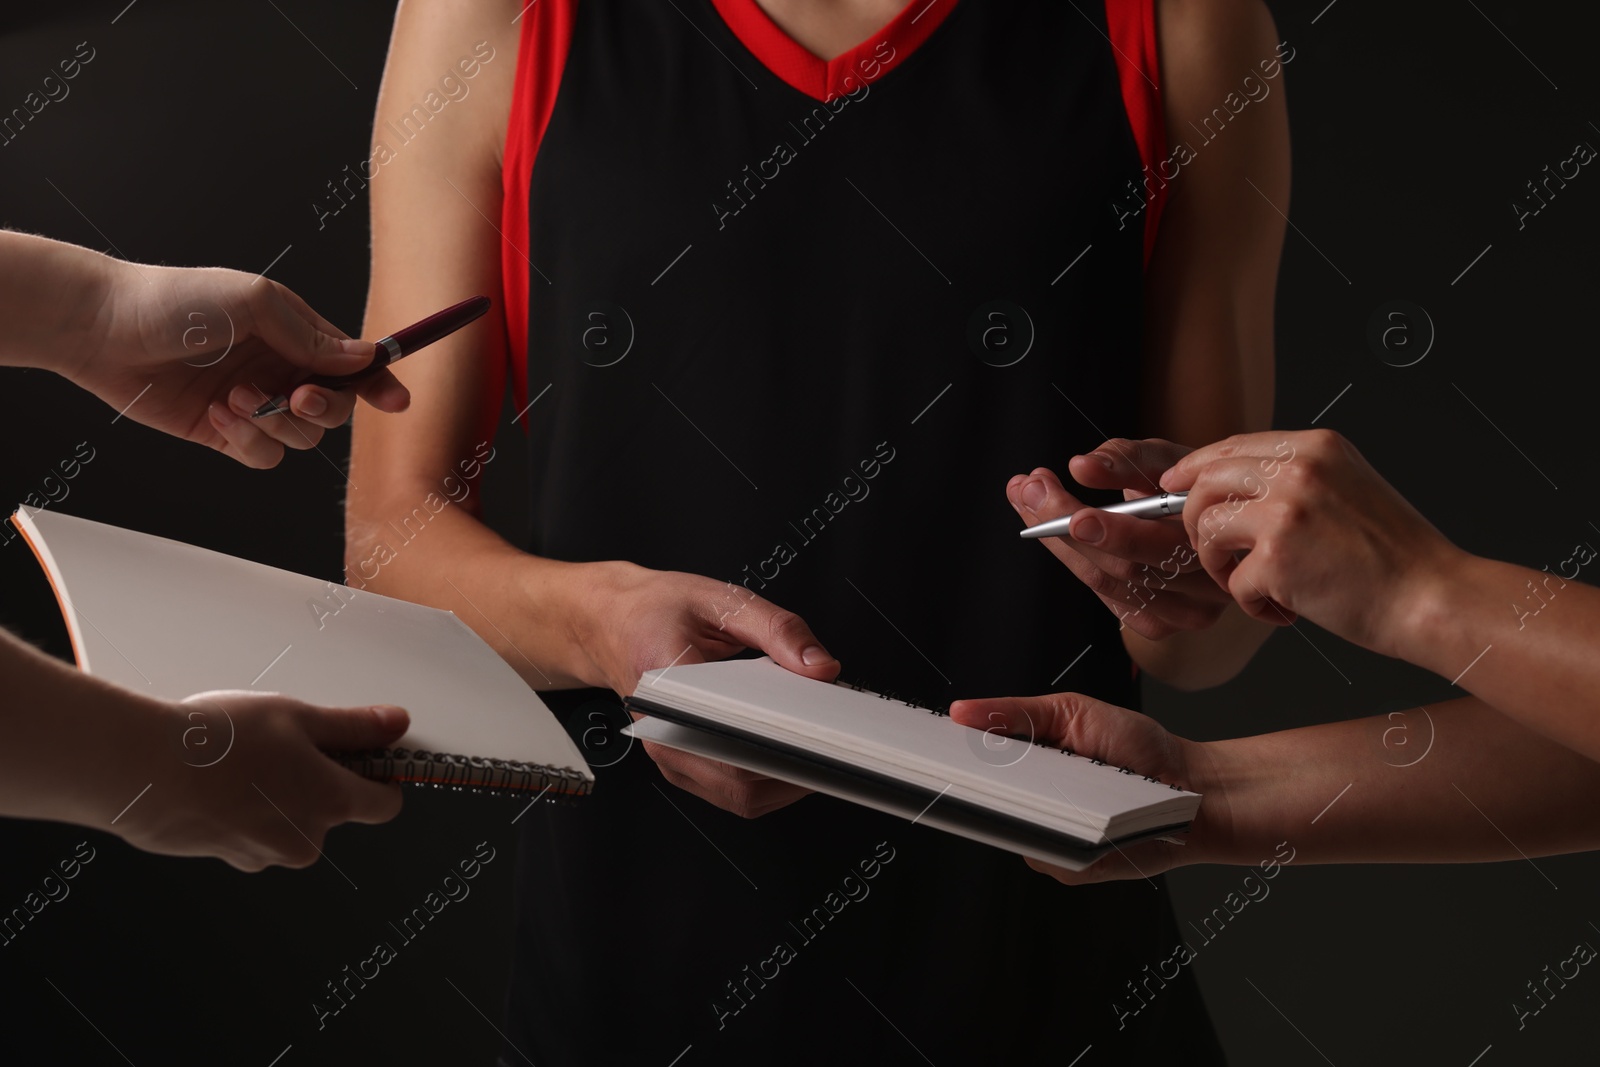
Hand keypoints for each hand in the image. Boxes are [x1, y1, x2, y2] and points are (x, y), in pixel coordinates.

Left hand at [68, 260, 410, 467]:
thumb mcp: (254, 301)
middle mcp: (278, 368)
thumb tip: (362, 358)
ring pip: (302, 437)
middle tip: (297, 396)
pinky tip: (218, 413)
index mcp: (294, 331)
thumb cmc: (173, 300)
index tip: (395, 400)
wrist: (103, 328)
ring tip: (236, 397)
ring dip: (276, 422)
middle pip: (334, 407)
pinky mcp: (224, 432)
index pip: (352, 362)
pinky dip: (248, 439)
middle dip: (324, 407)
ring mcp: (253, 403)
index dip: (378, 382)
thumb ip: (311, 335)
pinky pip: (263, 455)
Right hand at [104, 691, 409, 871]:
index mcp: (331, 802)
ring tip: (244, 760)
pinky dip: (246, 811)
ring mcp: (265, 854)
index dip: (382, 777)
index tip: (370, 757)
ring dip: (279, 795)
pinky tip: (220, 783)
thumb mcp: (298, 716)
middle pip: (334, 810)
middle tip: (286, 743)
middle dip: (318, 780)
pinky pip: (255, 833)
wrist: (141, 770)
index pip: (386, 804)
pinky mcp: (230, 859)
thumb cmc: (215, 742)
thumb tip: (395, 723)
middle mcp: (305, 839)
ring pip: (291, 822)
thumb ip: (354, 725)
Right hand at [581, 562, 840, 817]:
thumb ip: (777, 629)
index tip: (825, 735)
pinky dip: (767, 780)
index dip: (785, 745)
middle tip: (837, 743)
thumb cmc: (657, 610)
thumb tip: (820, 666)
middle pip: (742, 781)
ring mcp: (668, 753)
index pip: (735, 736)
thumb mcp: (721, 600)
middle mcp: (663, 730)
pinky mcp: (679, 763)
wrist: (609, 622)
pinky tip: (789, 752)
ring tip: (818, 747)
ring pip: (740, 797)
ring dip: (785, 781)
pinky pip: (730, 792)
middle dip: (797, 767)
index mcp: (669, 683)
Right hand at [949, 692, 1229, 884]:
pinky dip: (1055, 837)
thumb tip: (960, 712)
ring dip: (1019, 810)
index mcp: (1023, 764)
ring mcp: (1047, 838)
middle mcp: (1029, 805)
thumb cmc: (1137, 747)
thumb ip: (1016, 713)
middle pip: (979, 802)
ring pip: (1010, 831)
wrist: (1193, 789)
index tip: (917, 746)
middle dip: (965, 785)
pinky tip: (1076, 819)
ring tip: (1039, 787)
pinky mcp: (1071, 866)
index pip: (969, 765)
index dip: (942, 758)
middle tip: (952, 767)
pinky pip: (1045, 857)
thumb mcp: (1073, 712)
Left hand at [1006, 439, 1233, 638]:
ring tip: (1027, 497)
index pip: (1157, 544)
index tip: (1068, 511)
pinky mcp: (1159, 624)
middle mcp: (1209, 585)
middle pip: (1123, 568)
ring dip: (1057, 541)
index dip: (1111, 531)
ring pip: (1105, 582)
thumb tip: (1081, 467)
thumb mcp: (1169, 460)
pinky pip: (1106, 594)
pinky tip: (1051, 529)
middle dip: (1065, 526)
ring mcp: (1185, 612)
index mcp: (1218, 538)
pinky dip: (1072, 558)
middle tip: (1028, 488)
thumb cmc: (1190, 487)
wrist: (1218, 529)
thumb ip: (1127, 459)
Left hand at [1159, 428, 1464, 652]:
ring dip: (1219, 565)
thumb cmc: (1395, 557)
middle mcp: (1298, 470)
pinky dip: (1252, 603)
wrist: (1434, 597)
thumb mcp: (1348, 488)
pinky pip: (1232, 581)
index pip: (1231, 446)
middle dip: (1195, 521)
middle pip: (1205, 482)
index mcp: (1316, 447)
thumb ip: (1294, 479)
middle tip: (1217, 553)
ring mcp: (1285, 511)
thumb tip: (1231, 489)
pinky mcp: (1277, 557)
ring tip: (1254, 585)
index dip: (1193, 468)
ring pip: (1207, 528)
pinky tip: (1284, 608)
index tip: (1173, 486)